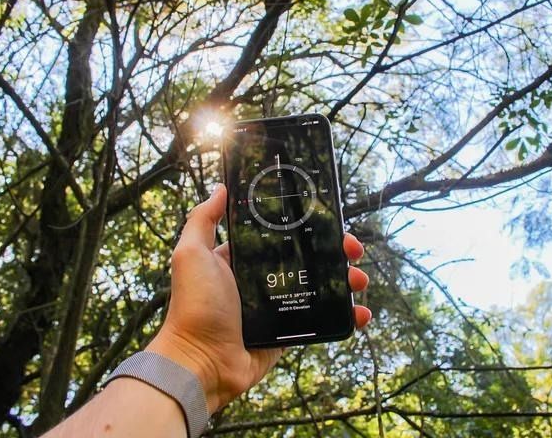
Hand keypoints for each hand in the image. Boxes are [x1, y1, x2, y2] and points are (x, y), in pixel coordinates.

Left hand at [146, 183, 371, 413]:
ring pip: (320, 288)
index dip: (307, 226)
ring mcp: (278, 308)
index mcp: (242, 260)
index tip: (329, 220)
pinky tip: (359, 313)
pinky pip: (321, 321)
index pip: (281, 236)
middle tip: (352, 250)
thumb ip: (203, 220)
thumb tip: (221, 188)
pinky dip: (344, 317)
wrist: (201, 361)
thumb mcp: (191, 254)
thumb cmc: (194, 306)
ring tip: (359, 280)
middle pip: (308, 259)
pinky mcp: (289, 333)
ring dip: (345, 281)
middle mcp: (262, 281)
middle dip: (335, 252)